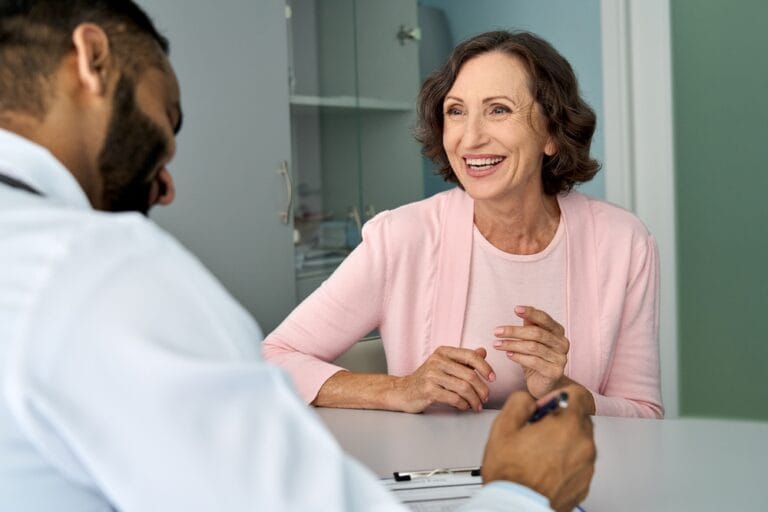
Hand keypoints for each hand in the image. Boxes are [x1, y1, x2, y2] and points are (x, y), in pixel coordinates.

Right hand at [392, 346, 495, 412]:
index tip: (493, 378)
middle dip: (481, 389)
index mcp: (443, 352)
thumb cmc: (427, 379)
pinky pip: (454, 398)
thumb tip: (483, 351)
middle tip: (485, 397)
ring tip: (476, 406)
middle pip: (469, 374)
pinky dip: (463, 405)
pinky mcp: (428, 390)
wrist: (402, 391)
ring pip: (463, 388)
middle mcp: (437, 361)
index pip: (471, 356)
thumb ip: (463, 359)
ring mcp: (431, 375)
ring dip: (474, 400)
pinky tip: (464, 407)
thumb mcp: (444, 364)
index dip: (485, 367)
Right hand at [481, 385, 595, 511]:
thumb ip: (520, 401)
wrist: (516, 507)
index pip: (578, 395)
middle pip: (579, 419)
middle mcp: (583, 444)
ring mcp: (586, 466)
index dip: (559, 396)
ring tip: (539, 452)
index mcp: (567, 425)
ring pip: (580, 442)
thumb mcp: (504, 426)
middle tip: (538, 430)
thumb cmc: (510, 473)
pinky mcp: (584, 483)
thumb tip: (529, 399)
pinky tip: (545, 467)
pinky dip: (566, 461)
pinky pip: (578, 463)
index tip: (547, 406)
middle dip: (561, 420)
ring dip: (564, 441)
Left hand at [493, 306, 568, 397]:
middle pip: (536, 333)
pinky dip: (519, 357)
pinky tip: (508, 354)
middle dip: (514, 331)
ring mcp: (560, 359)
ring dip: (512, 344)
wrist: (544, 384)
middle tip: (497, 331)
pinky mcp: (554, 372)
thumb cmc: (536, 359)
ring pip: (533, 347)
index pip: (545, 319)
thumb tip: (520, 310)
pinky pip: (534, 362)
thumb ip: (530, 326)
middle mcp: (562, 344)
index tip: (516, 309)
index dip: (531, 313)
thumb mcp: (532, 341)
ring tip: (497, 344)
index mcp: (558, 332)